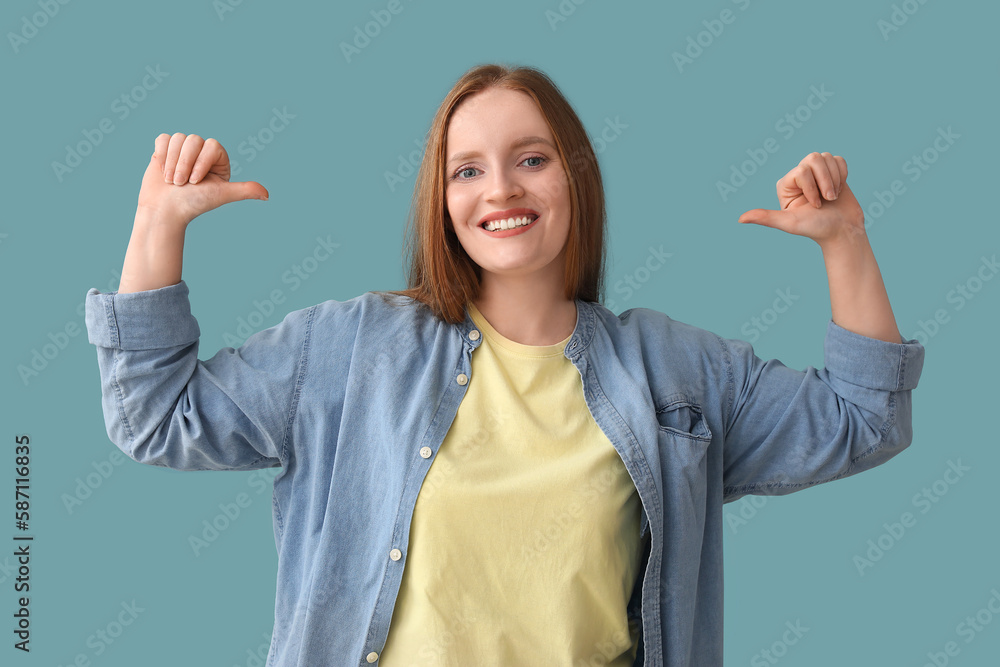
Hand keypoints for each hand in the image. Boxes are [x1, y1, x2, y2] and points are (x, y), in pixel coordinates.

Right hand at [136, 132, 268, 225]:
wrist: (164, 211)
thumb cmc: (193, 204)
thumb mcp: (221, 195)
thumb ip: (244, 191)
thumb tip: (267, 195)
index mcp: (218, 161)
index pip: (211, 145)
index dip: (201, 163)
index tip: (196, 182)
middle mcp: (201, 154)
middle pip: (193, 139)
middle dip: (184, 164)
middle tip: (182, 184)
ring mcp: (183, 151)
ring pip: (178, 139)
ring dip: (172, 162)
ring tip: (173, 181)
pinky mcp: (165, 150)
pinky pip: (163, 139)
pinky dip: (161, 156)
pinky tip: (163, 171)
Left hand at [737, 152, 864, 248]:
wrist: (843, 231)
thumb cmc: (816, 229)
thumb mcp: (789, 223)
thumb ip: (766, 218)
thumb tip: (740, 219)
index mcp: (786, 186)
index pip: (802, 170)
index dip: (812, 187)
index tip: (815, 206)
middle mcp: (799, 177)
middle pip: (814, 158)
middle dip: (825, 180)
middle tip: (828, 199)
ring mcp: (816, 173)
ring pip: (826, 157)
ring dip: (835, 179)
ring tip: (832, 196)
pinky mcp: (833, 172)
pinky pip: (839, 159)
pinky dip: (843, 174)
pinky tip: (839, 189)